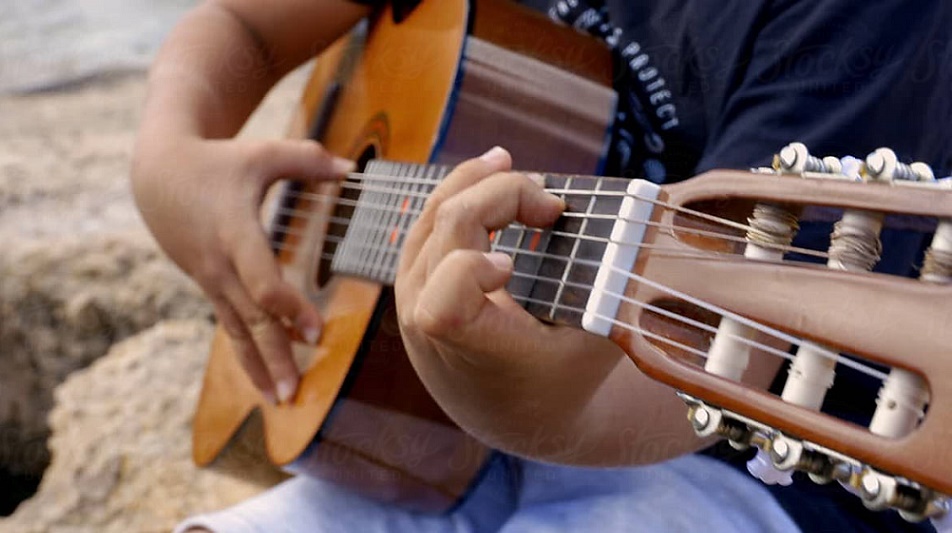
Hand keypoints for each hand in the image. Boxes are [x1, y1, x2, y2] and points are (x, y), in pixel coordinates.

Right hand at [132, 137, 352, 403]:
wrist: (157, 174)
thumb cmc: (217, 161)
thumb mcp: (261, 154)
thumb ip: (307, 160)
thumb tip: (352, 169)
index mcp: (236, 233)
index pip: (262, 282)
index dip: (289, 308)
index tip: (315, 332)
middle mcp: (221, 265)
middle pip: (251, 319)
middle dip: (274, 357)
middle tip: (294, 393)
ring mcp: (212, 279)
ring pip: (236, 330)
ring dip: (258, 367)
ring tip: (280, 400)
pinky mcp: (209, 286)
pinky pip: (229, 325)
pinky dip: (246, 352)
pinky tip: (264, 379)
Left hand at [395, 147, 620, 456]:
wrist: (514, 412)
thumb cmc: (565, 374)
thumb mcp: (599, 340)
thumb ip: (614, 286)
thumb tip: (649, 218)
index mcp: (475, 349)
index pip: (443, 305)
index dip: (471, 270)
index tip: (513, 264)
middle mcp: (429, 324)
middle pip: (449, 226)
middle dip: (502, 195)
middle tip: (553, 204)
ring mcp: (411, 297)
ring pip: (431, 216)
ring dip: (474, 182)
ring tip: (509, 163)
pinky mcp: (410, 280)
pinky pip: (425, 223)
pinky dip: (458, 194)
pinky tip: (488, 176)